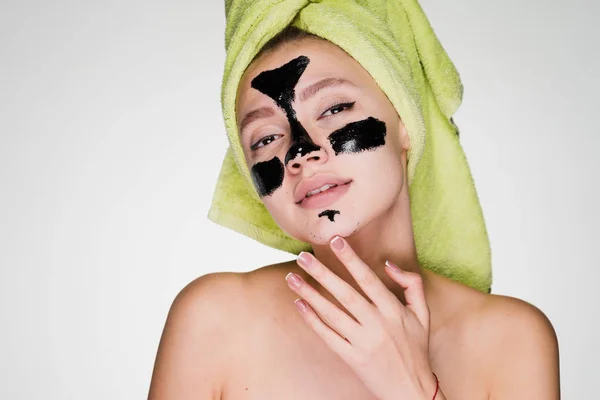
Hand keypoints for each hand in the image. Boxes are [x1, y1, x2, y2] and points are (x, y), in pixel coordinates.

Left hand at [285, 235, 439, 399]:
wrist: (411, 390)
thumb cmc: (416, 348)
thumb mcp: (423, 314)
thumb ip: (411, 284)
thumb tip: (387, 264)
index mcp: (393, 310)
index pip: (368, 279)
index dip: (351, 259)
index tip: (335, 241)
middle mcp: (377, 325)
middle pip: (345, 294)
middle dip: (322, 273)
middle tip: (302, 257)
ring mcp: (362, 343)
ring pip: (332, 314)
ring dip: (310, 294)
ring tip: (292, 278)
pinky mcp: (352, 358)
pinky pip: (328, 336)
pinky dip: (312, 321)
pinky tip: (300, 304)